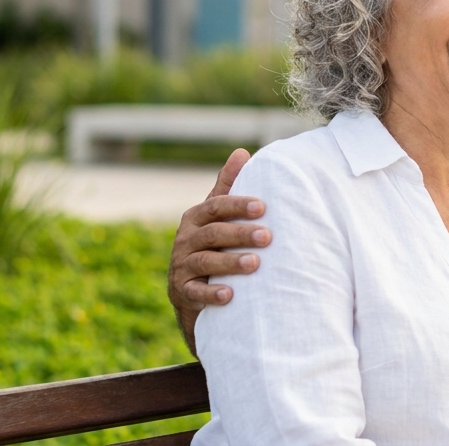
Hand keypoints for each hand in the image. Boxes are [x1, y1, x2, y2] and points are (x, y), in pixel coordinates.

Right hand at [169, 148, 269, 353]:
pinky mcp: (182, 291)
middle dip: (240, 234)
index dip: (237, 205)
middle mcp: (185, 239)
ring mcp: (181, 266)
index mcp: (195, 218)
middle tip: (267, 236)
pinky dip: (212, 294)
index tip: (262, 207)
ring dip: (230, 262)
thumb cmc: (211, 244)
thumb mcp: (215, 216)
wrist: (190, 291)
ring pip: (206, 262)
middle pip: (213, 233)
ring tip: (255, 264)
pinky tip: (230, 295)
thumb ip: (226, 187)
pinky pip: (195, 293)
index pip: (215, 206)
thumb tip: (243, 152)